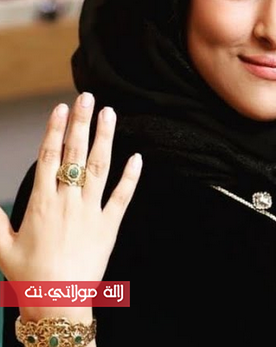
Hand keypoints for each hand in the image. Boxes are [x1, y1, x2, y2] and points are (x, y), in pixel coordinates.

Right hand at [0, 92, 141, 319]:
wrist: (58, 301)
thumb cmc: (29, 276)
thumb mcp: (1, 247)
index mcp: (41, 203)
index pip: (49, 157)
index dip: (55, 130)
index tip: (62, 108)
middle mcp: (68, 201)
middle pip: (75, 154)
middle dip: (81, 123)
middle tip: (88, 98)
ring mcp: (91, 211)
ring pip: (100, 167)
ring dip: (105, 139)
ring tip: (110, 114)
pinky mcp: (109, 224)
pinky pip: (122, 196)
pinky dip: (131, 177)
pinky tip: (138, 157)